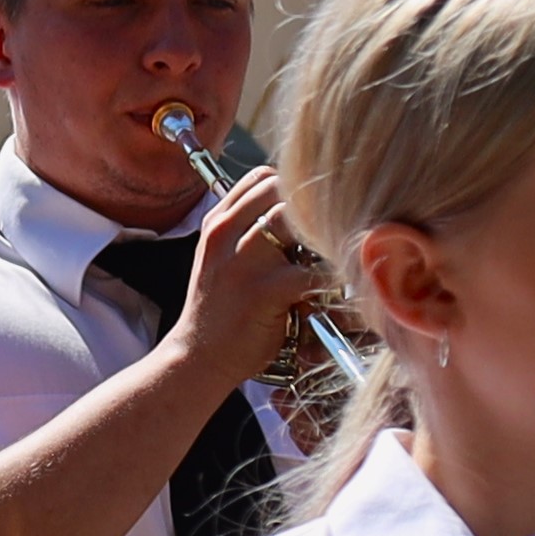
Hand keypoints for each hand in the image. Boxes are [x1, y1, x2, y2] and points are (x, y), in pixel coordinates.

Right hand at [169, 165, 332, 380]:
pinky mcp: (264, 291)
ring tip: (334, 254)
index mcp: (216, 223)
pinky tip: (335, 288)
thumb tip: (295, 213)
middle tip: (329, 228)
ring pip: (299, 223)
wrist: (198, 357)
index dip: (292, 187)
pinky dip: (332, 279)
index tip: (309, 207)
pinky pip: (314, 272)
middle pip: (283, 191)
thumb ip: (245, 231)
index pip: (262, 177)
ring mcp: (244, 261)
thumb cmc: (217, 311)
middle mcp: (225, 234)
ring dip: (323, 236)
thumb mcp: (219, 260)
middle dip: (311, 207)